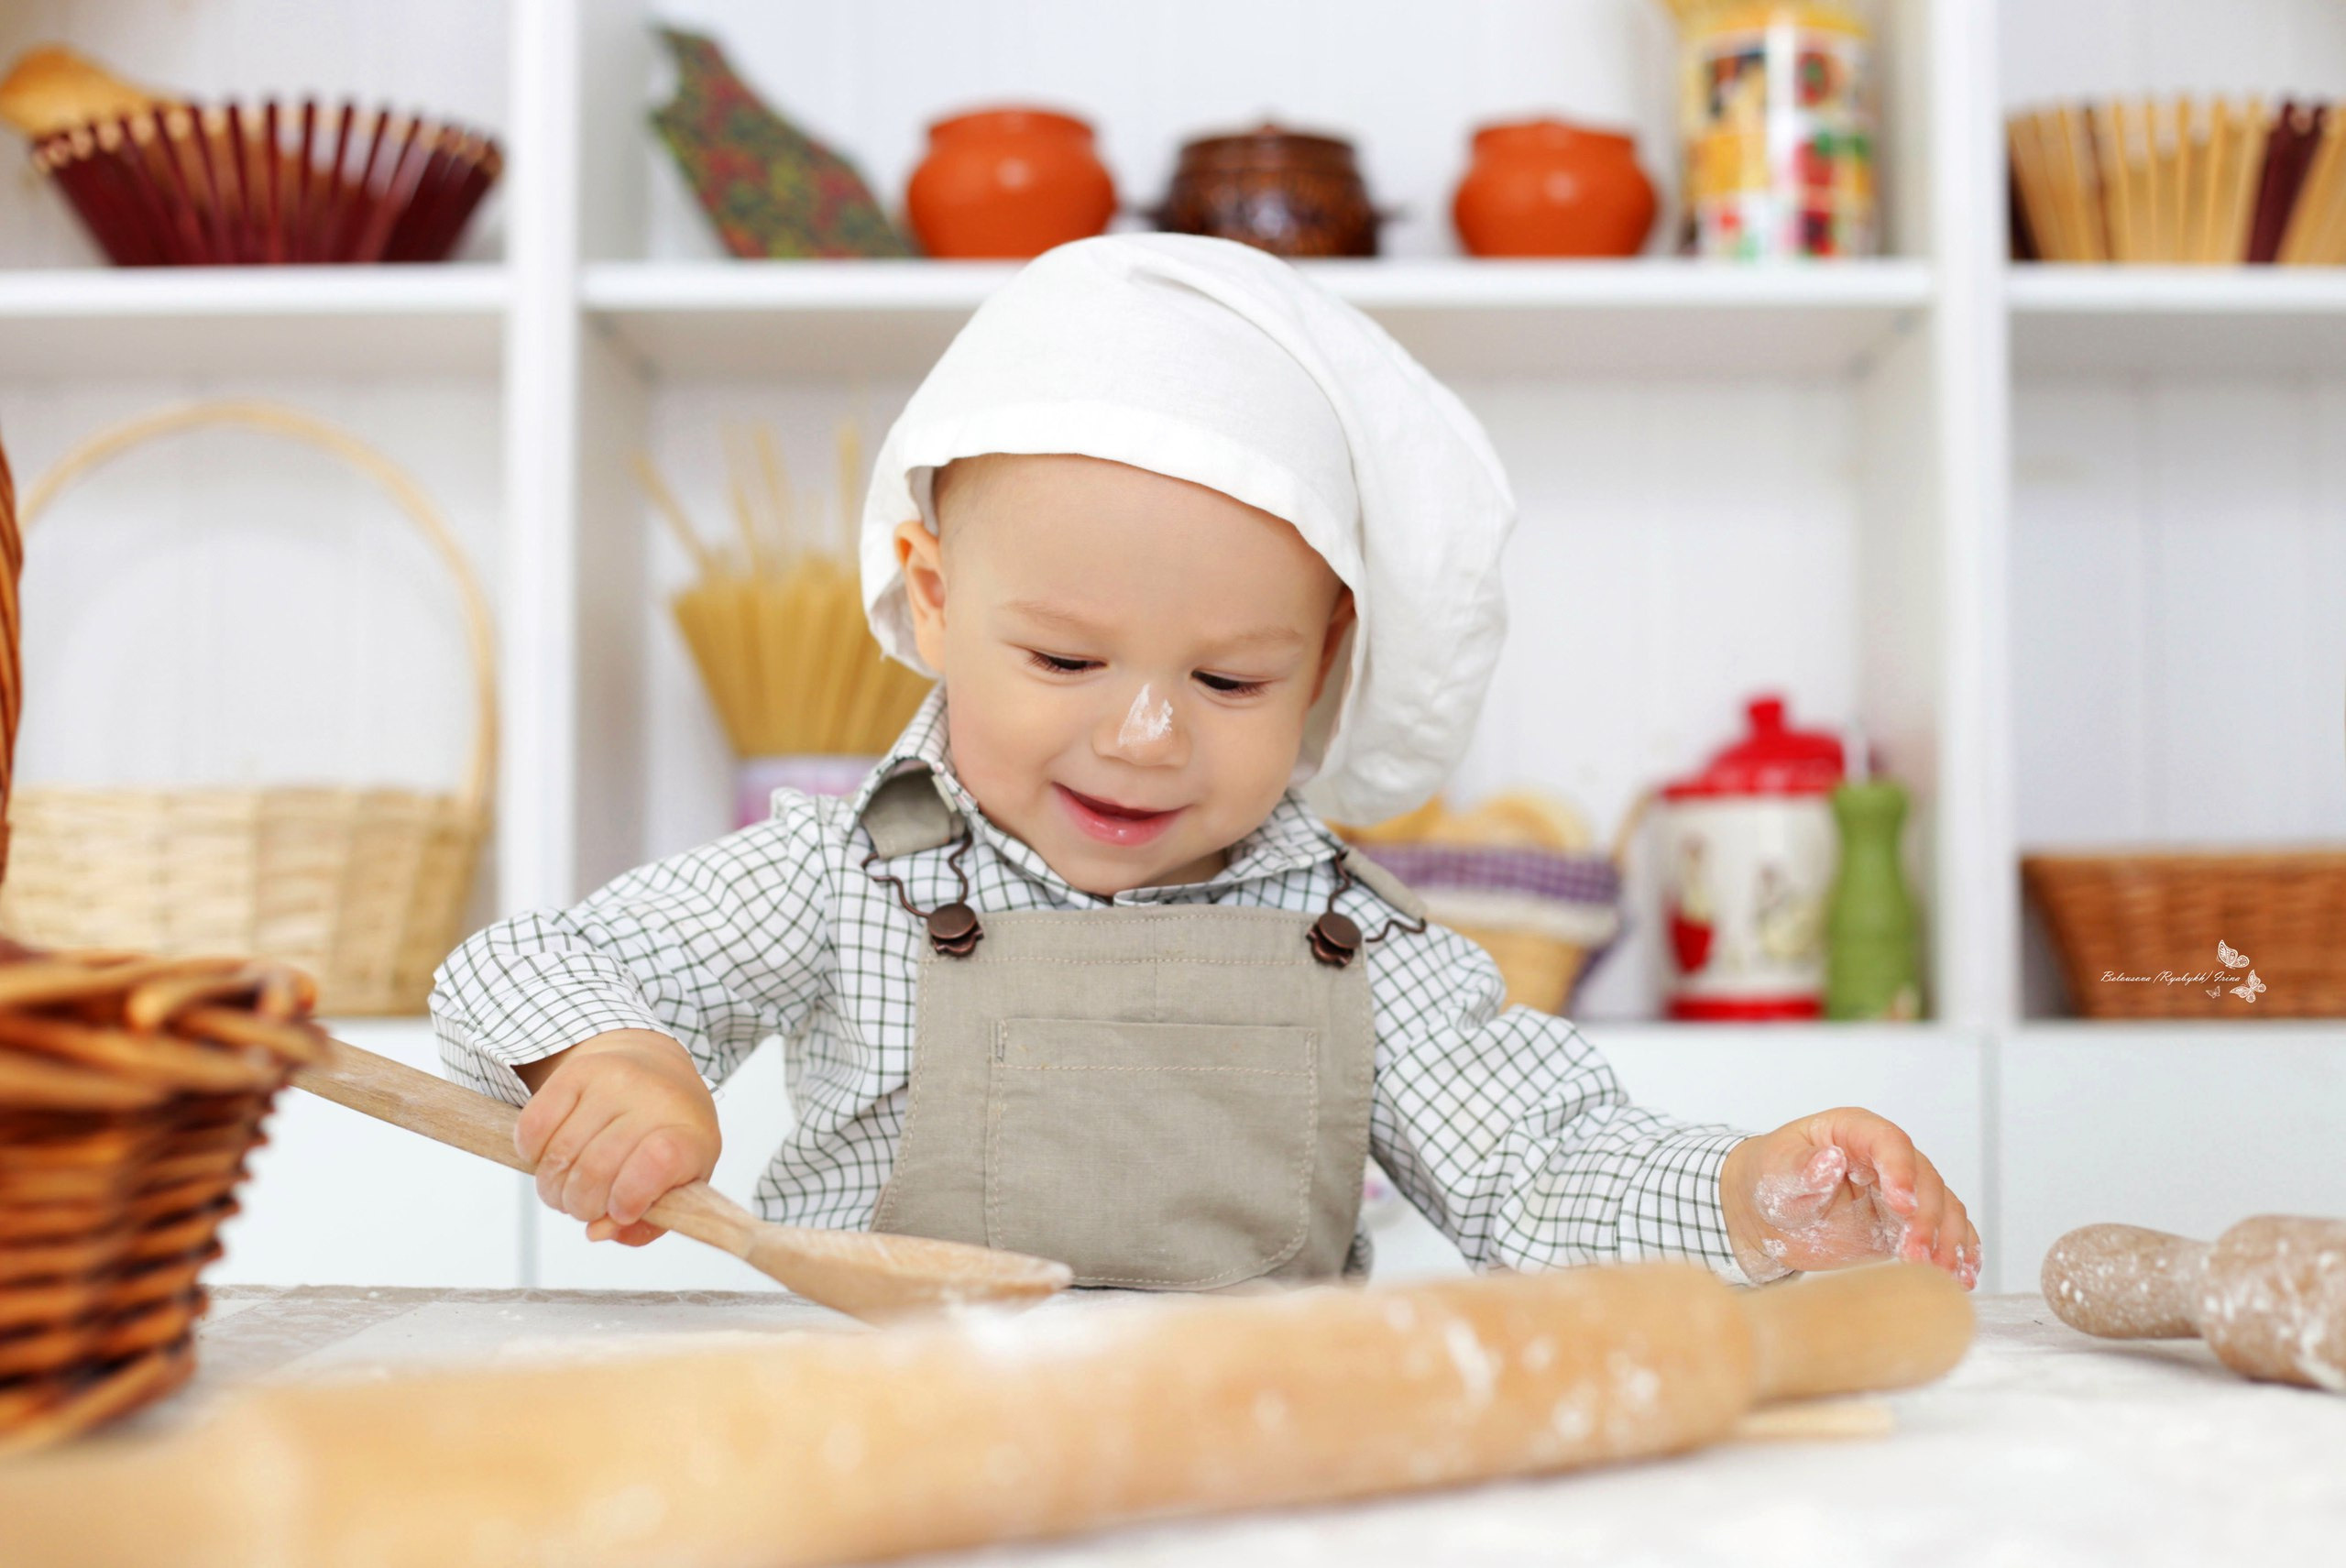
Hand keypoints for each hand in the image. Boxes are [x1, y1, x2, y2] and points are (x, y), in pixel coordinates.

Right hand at [513, 1029, 720, 1245]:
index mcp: (689, 1134)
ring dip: (553, 1188)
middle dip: (581, 1206)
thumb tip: (597, 1231)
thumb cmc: (665, 1139)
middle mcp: (655, 1098)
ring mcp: (614, 1079)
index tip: (621, 1211)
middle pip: (595, 1170)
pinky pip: (534, 1126)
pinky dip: (531, 1155)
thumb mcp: (674, 1186)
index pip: (658, 1163)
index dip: (630, 1197)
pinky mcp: (576, 1070)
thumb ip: (643, 1224)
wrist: (656, 1070)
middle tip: (585, 1207)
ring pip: (560, 1154)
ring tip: (566, 1187)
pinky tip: (548, 1157)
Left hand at [1719, 1108, 1979, 1288]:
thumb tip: (1829, 1161)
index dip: (1901, 1170)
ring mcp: (1900, 1191)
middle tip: (1914, 1254)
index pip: (1889, 1141)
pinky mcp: (1904, 1224)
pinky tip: (1960, 1275)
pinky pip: (1943, 1231)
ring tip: (1938, 1272)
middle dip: (1925, 1218)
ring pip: (1942, 1206)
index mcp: (1852, 1132)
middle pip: (1924, 1179)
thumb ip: (1802, 1169)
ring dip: (1945, 1239)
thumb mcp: (1777, 1173)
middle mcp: (1885, 1158)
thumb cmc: (1770, 1180)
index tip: (1901, 1204)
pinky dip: (1956, 1251)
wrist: (1767, 1214)